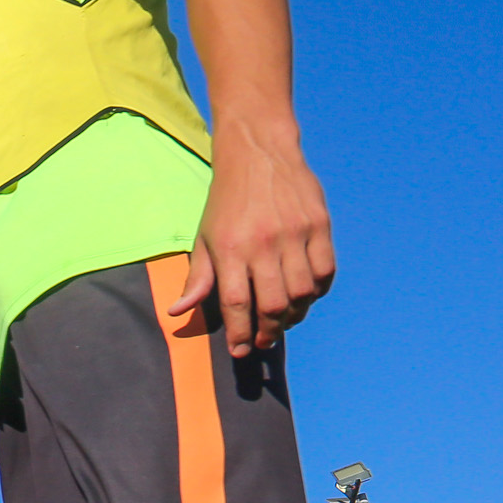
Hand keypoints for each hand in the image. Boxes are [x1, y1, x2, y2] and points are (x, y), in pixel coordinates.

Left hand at [163, 125, 333, 357]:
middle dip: (267, 331)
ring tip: (282, 321)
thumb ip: (197, 277)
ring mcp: (295, 233)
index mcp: (230, 247)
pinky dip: (317, 291)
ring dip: (293, 316)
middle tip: (263, 340)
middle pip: (273, 304)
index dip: (239, 333)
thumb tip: (178, 312)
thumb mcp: (204, 236)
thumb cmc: (226, 200)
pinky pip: (325, 271)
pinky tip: (305, 297)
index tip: (239, 351)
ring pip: (302, 293)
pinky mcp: (319, 224)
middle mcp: (263, 243)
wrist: (258, 151)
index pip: (237, 303)